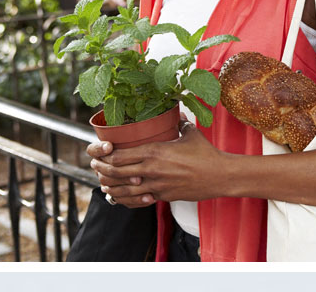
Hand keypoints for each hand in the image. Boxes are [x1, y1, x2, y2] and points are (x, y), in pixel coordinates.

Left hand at [88, 121, 222, 207]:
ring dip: (110, 187)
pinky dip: (126, 200)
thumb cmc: (206, 154)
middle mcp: (151, 170)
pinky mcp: (163, 197)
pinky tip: (120, 198)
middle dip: (102, 170)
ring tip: (103, 184)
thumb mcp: (190, 133)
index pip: (119, 156)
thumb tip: (178, 114)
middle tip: (95, 167)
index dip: (104, 157)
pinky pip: (138, 201)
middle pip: (116, 173)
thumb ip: (179, 123)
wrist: (219, 175)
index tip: (99, 153)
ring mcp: (156, 186)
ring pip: (123, 190)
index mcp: (154, 152)